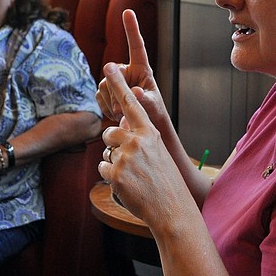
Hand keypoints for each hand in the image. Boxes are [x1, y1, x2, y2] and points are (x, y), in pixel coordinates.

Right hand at [96, 9, 165, 123]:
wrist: (143, 124)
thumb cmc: (154, 111)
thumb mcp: (152, 106)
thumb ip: (145, 99)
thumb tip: (135, 91)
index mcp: (142, 69)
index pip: (137, 46)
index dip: (132, 29)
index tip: (128, 11)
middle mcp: (127, 71)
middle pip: (113, 73)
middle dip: (116, 92)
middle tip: (122, 111)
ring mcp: (114, 80)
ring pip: (104, 85)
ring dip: (112, 103)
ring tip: (122, 115)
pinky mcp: (105, 91)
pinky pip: (99, 96)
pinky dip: (106, 108)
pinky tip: (115, 115)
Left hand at [98, 62, 186, 227]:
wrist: (172, 209)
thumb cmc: (166, 182)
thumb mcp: (158, 153)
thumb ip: (141, 137)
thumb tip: (122, 124)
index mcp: (150, 132)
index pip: (131, 103)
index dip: (118, 83)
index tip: (109, 66)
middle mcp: (137, 141)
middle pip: (110, 131)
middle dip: (113, 143)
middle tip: (129, 161)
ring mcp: (125, 157)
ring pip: (106, 152)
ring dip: (113, 163)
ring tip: (133, 176)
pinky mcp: (115, 174)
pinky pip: (103, 168)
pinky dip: (111, 177)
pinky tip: (127, 185)